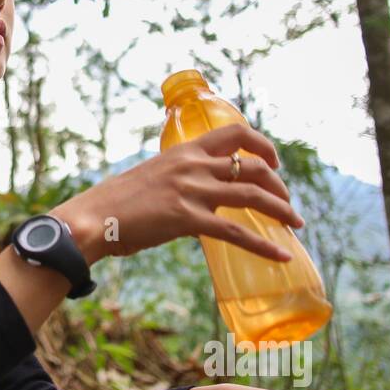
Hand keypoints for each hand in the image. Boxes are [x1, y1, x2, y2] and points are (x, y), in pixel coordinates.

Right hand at [52, 123, 304, 264]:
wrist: (93, 217)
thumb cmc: (115, 202)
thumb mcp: (152, 176)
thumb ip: (177, 179)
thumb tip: (192, 195)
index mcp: (184, 150)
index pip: (235, 132)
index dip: (263, 144)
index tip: (274, 162)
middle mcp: (193, 165)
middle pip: (254, 166)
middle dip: (278, 184)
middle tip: (286, 203)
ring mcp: (192, 191)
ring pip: (253, 195)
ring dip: (282, 210)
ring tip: (296, 224)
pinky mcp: (187, 219)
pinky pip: (237, 232)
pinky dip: (265, 246)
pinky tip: (282, 257)